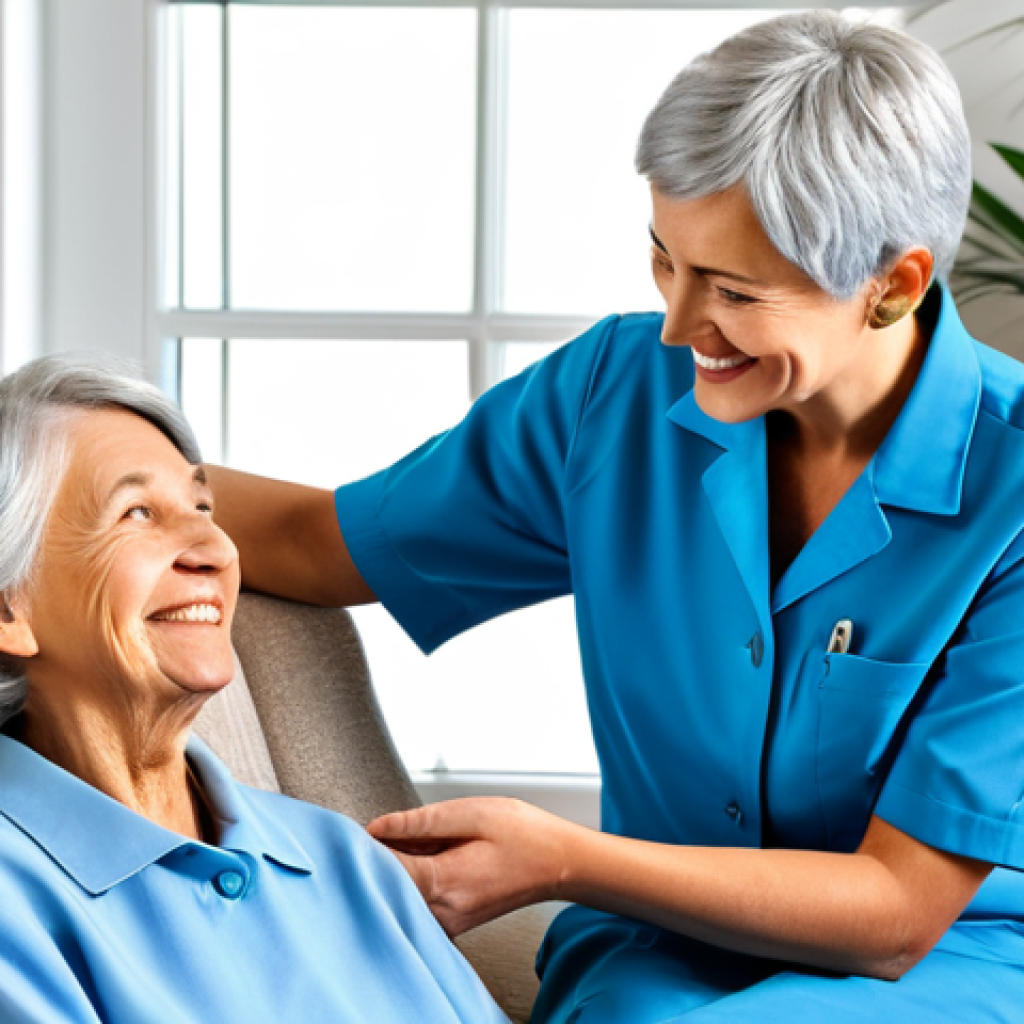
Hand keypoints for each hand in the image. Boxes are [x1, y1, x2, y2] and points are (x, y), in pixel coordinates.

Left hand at [367, 797, 581, 935]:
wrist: (560, 863)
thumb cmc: (524, 835)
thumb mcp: (473, 813)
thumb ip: (420, 822)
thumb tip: (376, 827)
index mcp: (446, 883)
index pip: (382, 871)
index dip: (369, 845)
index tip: (372, 826)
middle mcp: (443, 912)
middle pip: (387, 886)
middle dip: (384, 855)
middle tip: (404, 829)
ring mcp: (448, 922)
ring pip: (401, 894)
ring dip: (403, 866)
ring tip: (429, 841)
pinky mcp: (451, 922)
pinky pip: (417, 900)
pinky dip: (417, 877)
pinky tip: (435, 856)